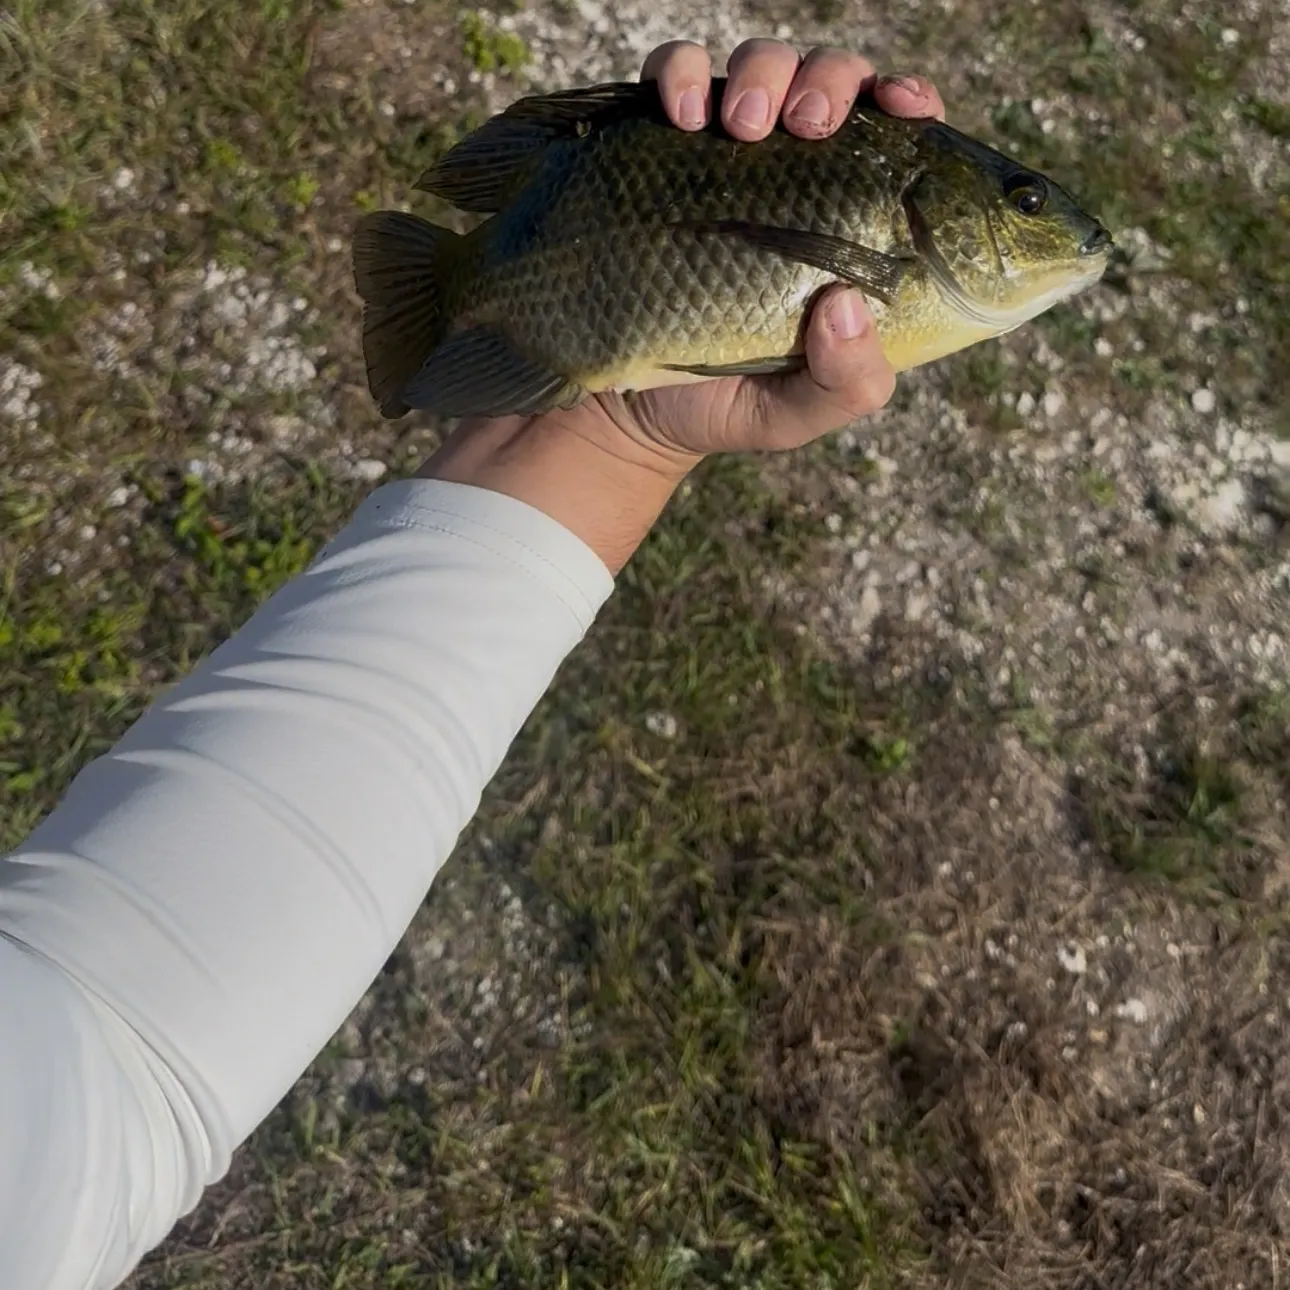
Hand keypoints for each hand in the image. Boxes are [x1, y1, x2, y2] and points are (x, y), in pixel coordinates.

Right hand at [581, 39, 945, 471]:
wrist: (620, 411)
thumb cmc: (724, 403)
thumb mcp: (797, 413)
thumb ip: (846, 382)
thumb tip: (848, 306)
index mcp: (846, 226)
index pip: (898, 139)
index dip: (909, 102)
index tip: (905, 106)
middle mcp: (793, 177)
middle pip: (831, 80)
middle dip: (827, 79)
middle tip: (805, 123)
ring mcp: (725, 157)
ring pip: (760, 63)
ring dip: (760, 71)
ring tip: (742, 125)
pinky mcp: (659, 148)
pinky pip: (673, 75)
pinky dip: (679, 74)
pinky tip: (679, 117)